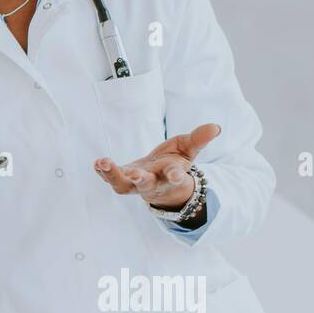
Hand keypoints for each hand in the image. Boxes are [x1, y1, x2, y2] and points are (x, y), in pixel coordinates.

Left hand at [92, 122, 220, 210]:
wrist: (161, 181)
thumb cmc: (175, 162)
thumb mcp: (188, 149)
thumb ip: (199, 139)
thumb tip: (216, 127)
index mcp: (173, 175)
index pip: (176, 177)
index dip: (176, 176)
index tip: (177, 175)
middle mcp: (154, 182)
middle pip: (147, 184)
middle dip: (141, 180)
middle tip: (135, 175)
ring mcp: (136, 183)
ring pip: (124, 185)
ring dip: (113, 175)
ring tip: (104, 162)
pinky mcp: (123, 179)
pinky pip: (111, 179)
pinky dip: (103, 172)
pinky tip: (98, 162)